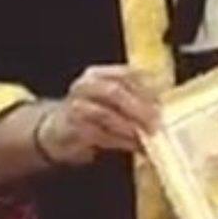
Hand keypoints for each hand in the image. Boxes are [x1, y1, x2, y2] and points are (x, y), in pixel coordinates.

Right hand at [38, 65, 159, 165]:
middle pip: (114, 92)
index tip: (162, 100)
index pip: (125, 73)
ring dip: (130, 127)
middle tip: (156, 120)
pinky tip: (135, 145)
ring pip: (106, 114)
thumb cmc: (91, 113)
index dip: (146, 86)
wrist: (55, 130)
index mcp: (98, 74)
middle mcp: (85, 86)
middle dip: (138, 107)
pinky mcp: (72, 129)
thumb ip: (132, 99)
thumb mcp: (110, 100)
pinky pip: (99, 135)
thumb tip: (161, 109)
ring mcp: (76, 106)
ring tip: (147, 135)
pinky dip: (121, 141)